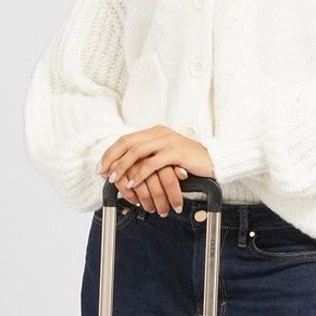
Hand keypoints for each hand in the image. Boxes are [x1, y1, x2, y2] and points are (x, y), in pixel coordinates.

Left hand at [97, 125, 214, 215]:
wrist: (213, 161)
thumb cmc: (189, 162)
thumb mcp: (165, 157)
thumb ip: (149, 158)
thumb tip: (128, 171)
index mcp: (155, 132)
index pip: (126, 139)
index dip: (111, 153)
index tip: (102, 166)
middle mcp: (160, 133)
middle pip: (128, 143)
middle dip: (112, 159)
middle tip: (104, 173)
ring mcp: (168, 141)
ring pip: (137, 152)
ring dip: (123, 167)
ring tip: (115, 179)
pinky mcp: (176, 152)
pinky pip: (152, 163)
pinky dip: (140, 174)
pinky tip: (133, 183)